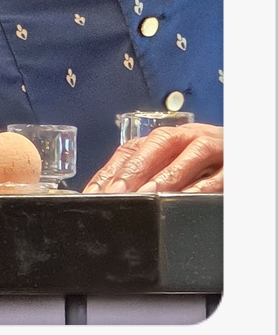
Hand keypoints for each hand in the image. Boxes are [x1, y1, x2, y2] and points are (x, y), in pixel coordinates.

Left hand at [82, 124, 222, 194]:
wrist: (239, 151)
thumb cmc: (200, 162)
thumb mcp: (169, 165)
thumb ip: (143, 176)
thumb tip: (109, 196)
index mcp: (164, 139)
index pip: (132, 150)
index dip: (111, 170)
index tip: (94, 192)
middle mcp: (185, 138)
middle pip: (157, 145)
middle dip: (135, 169)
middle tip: (117, 192)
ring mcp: (210, 147)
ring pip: (189, 155)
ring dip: (168, 175)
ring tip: (148, 194)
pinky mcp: (232, 162)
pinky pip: (220, 173)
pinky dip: (205, 185)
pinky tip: (190, 196)